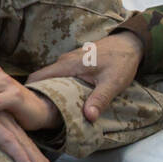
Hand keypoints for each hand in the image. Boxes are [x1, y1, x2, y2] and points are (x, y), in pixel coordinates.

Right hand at [27, 31, 143, 122]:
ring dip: (52, 93)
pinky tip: (67, 100)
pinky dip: (61, 88)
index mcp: (67, 65)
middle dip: (40, 96)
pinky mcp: (76, 63)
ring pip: (52, 79)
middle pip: (42, 80)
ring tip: (54, 111)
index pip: (37, 77)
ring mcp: (69, 61)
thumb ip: (100, 99)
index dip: (31, 93)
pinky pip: (61, 76)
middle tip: (43, 115)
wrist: (131, 44)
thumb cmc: (122, 61)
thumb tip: (88, 117)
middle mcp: (64, 61)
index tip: (32, 110)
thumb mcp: (113, 83)